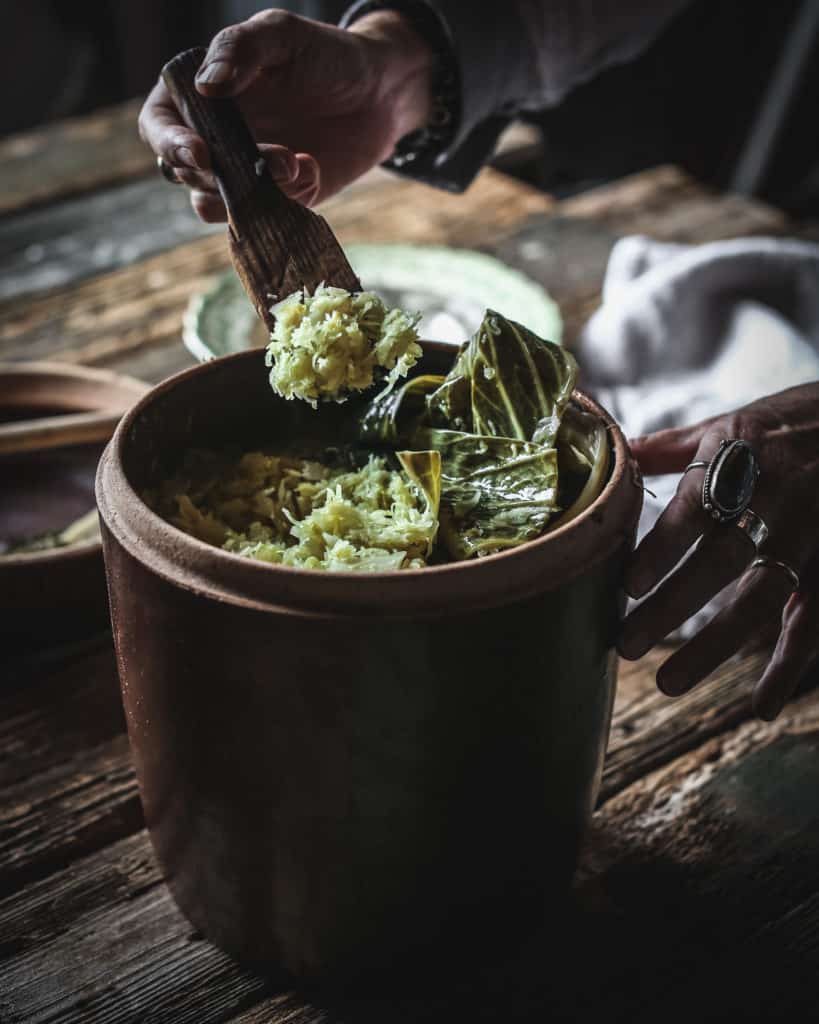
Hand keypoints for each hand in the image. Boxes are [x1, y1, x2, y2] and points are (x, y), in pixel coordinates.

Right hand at [138, 8, 433, 219]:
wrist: (379, 95)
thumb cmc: (326, 55)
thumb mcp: (282, 36)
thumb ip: (241, 50)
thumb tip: (206, 86)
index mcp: (200, 95)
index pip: (158, 126)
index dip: (170, 144)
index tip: (201, 154)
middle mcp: (213, 137)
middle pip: (186, 173)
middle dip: (226, 173)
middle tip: (278, 157)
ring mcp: (242, 172)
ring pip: (216, 204)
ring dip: (251, 194)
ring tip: (296, 162)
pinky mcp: (274, 199)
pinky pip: (260, 216)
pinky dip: (284, 201)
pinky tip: (312, 167)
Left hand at [619, 382, 818, 719]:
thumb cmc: (788, 425)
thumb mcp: (732, 423)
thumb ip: (673, 447)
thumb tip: (614, 453)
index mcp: (743, 457)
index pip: (696, 505)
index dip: (664, 545)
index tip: (627, 584)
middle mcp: (779, 498)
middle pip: (722, 561)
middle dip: (674, 607)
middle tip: (626, 645)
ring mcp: (812, 535)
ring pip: (763, 599)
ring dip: (716, 646)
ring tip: (668, 683)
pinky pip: (813, 621)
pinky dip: (788, 664)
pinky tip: (760, 705)